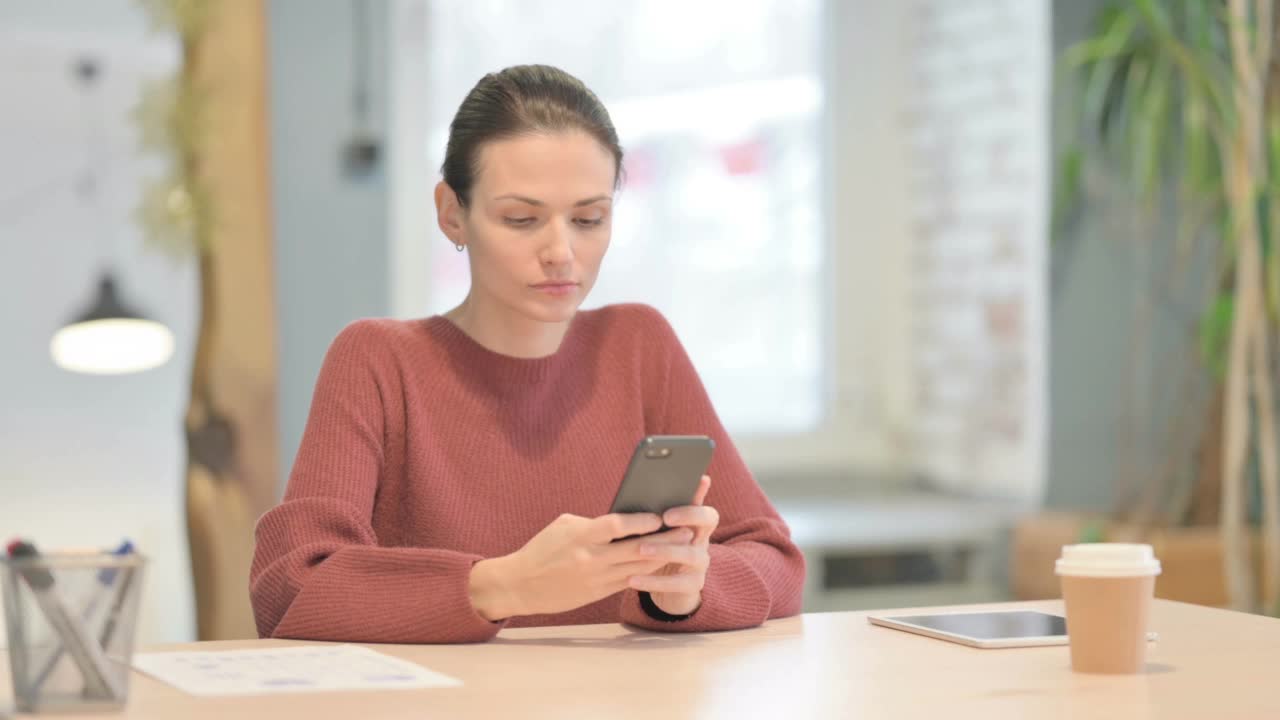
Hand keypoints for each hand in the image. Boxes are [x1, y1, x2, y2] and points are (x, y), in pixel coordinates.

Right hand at [468, 512, 692, 620]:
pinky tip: (662, 563)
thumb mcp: (564, 526)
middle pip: (635, 548)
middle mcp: (590, 559)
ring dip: (662, 557)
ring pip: (637, 567)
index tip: (661, 515)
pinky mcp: (597, 593)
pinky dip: (646, 571)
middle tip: (686, 530)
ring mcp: (595, 579)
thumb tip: (624, 517)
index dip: (641, 521)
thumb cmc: (543, 548)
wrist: (520, 585)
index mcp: (581, 536)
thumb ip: (593, 522)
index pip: (616, 525)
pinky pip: (629, 581)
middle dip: (664, 539)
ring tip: (681, 546)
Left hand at [627, 475, 717, 615]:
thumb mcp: (656, 531)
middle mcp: (703, 540)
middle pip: (707, 522)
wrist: (669, 588)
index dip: (695, 502)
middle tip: (664, 518)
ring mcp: (701, 563)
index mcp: (695, 523)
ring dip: (665, 550)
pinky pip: (676, 584)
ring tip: (640, 549)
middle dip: (688, 516)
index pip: (705, 506)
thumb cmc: (658, 550)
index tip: (678, 499)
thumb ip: (654, 513)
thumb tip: (640, 488)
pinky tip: (632, 579)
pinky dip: (653, 582)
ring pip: (690, 554)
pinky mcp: (693, 585)